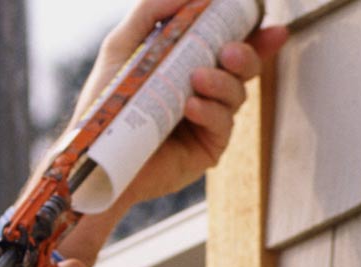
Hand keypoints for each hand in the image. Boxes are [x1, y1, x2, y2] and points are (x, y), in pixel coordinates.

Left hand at [72, 0, 288, 208]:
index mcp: (190, 65)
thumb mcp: (122, 47)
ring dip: (222, 83)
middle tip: (229, 51)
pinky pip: (222, 125)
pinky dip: (210, 111)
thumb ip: (150, 13)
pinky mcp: (207, 148)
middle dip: (245, 55)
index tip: (267, 25)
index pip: (231, 45)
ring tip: (198, 79)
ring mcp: (208, 120)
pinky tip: (191, 107)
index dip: (255, 35)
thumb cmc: (105, 103)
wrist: (93, 158)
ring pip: (237, 94)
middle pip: (243, 68)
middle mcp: (204, 91)